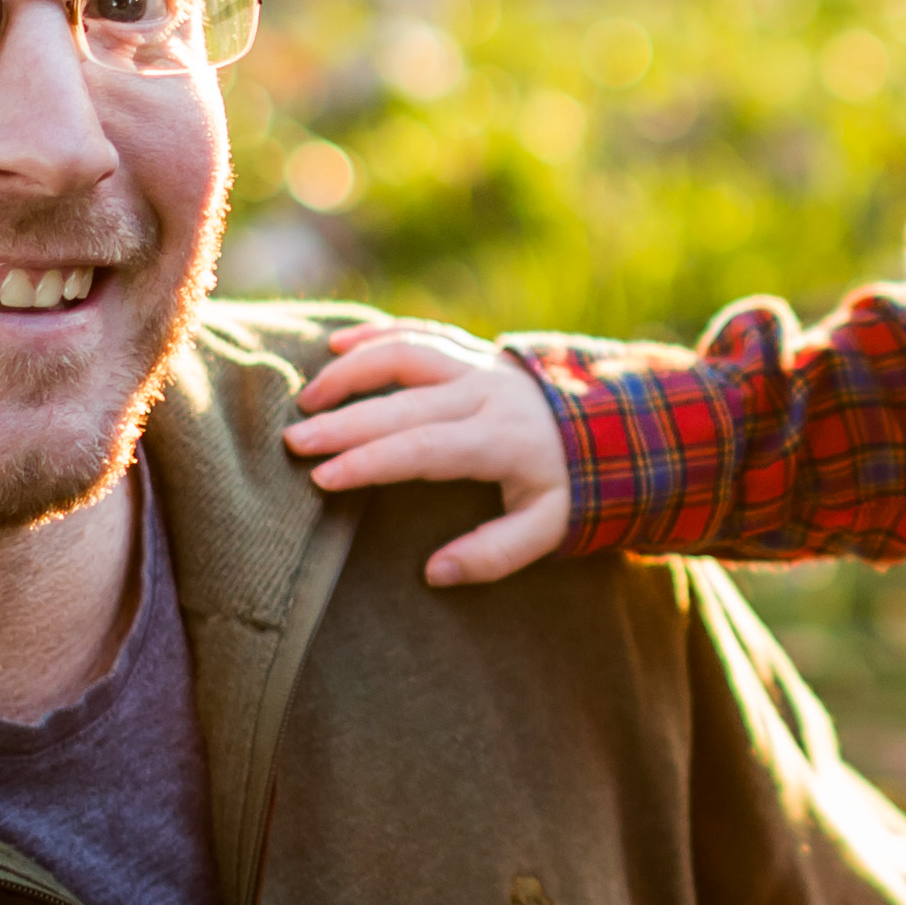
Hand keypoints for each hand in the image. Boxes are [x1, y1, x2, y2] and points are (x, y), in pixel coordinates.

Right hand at [285, 313, 575, 582]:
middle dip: (344, 421)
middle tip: (292, 442)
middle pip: (403, 402)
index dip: (370, 461)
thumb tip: (436, 573)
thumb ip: (496, 553)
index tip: (323, 478)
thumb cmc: (573, 484)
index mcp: (503, 439)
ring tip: (308, 398)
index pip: (424, 447)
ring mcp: (478, 364)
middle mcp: (486, 393)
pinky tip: (337, 345)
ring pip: (407, 353)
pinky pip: (420, 331)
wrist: (613, 422)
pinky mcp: (472, 350)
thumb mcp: (550, 528)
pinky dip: (378, 335)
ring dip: (353, 371)